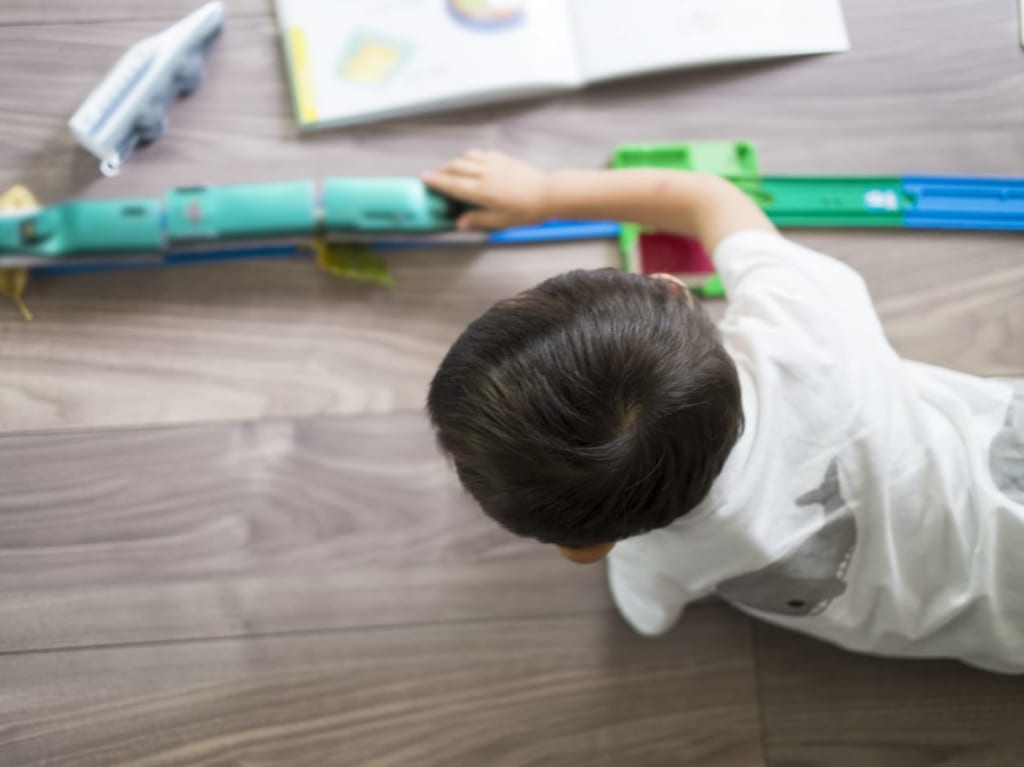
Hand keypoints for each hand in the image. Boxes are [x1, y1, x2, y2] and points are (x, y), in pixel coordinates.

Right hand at [423, 150, 547, 229]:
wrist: (548, 194)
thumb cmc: (526, 211)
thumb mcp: (501, 221)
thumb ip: (478, 220)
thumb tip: (460, 223)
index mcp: (482, 191)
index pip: (452, 184)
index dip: (436, 181)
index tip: (424, 178)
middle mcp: (485, 174)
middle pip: (455, 167)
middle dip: (441, 170)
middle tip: (434, 176)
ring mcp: (494, 163)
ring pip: (466, 157)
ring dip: (455, 162)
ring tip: (450, 170)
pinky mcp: (502, 158)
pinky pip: (480, 153)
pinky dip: (470, 157)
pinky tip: (470, 163)